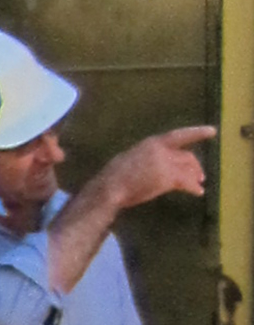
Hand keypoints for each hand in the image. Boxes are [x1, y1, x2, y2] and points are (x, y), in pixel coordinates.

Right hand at [98, 126, 213, 213]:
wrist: (110, 187)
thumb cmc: (114, 175)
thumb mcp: (132, 157)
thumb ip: (148, 157)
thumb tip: (158, 163)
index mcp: (151, 143)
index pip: (179, 135)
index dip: (197, 133)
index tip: (212, 131)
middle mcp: (161, 150)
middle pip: (187, 156)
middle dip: (195, 166)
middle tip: (200, 175)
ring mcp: (165, 164)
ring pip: (188, 169)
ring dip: (195, 177)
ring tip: (199, 184)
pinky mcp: (167, 178)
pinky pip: (186, 182)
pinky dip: (194, 188)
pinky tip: (198, 192)